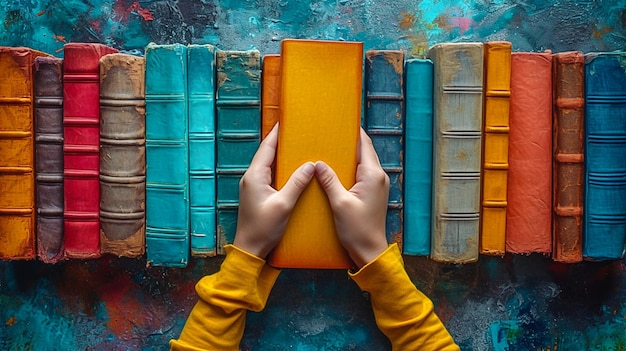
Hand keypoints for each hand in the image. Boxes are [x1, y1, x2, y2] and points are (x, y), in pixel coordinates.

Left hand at [234, 124, 314, 258]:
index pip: (267, 147)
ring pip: (268, 163)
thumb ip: (297, 183)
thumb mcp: (284, 204)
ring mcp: (252, 185)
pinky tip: (291, 168)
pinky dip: (279, 167)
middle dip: (280, 141)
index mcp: (254, 176)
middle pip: (266, 153)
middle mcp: (251, 177)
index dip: (277, 134)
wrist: (249, 249)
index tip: (287, 121)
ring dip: (280, 154)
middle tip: (296, 131)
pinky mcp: (256, 193)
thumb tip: (311, 165)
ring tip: (296, 145)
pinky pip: (269, 174)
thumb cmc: (264, 228)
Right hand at [315, 128, 389, 267]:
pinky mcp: (373, 192)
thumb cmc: (357, 229)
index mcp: (372, 174)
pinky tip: (336, 169)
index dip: (353, 131)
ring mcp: (377, 185)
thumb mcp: (339, 203)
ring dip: (350, 153)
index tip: (340, 120)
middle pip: (364, 150)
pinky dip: (351, 166)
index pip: (364, 144)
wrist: (370, 251)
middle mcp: (378, 176)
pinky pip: (362, 172)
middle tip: (331, 132)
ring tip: (331, 147)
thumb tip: (318, 163)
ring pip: (363, 161)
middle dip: (349, 140)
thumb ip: (329, 181)